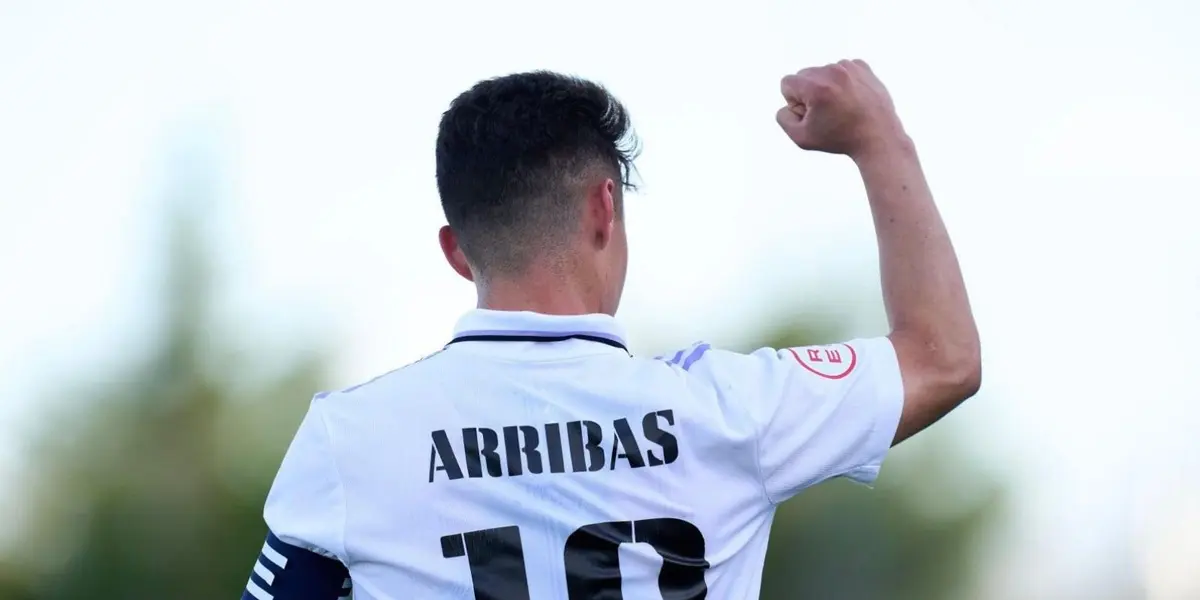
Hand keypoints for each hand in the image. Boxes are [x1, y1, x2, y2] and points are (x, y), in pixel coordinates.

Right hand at [776, 59, 907, 158]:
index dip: (794, 102)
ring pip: (823, 72)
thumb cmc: (839, 139)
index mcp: (816, 87)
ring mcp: (850, 67)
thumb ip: (783, 118)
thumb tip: (787, 104)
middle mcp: (832, 72)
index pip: (787, 82)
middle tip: (827, 113)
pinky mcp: (863, 67)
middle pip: (804, 75)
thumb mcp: (801, 138)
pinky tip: (851, 98)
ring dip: (826, 86)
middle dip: (809, 93)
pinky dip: (842, 82)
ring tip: (841, 107)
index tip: (810, 114)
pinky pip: (841, 69)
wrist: (878, 137)